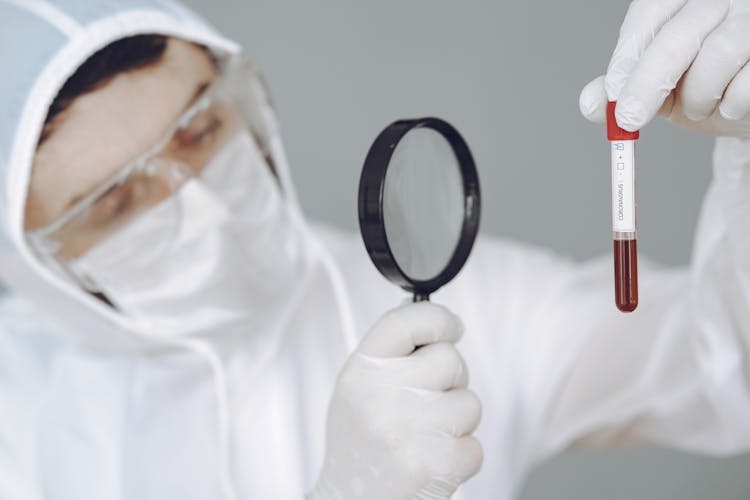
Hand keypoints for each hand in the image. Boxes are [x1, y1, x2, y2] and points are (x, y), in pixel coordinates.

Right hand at [307, 303, 482, 499]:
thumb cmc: (359, 444)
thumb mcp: (357, 390)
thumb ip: (389, 355)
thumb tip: (432, 319)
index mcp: (360, 372)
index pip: (405, 321)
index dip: (438, 318)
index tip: (451, 327)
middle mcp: (380, 397)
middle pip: (451, 360)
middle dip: (451, 380)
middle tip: (426, 403)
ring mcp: (407, 431)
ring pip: (469, 404)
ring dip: (457, 422)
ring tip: (425, 437)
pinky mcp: (432, 465)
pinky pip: (475, 446)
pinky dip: (461, 456)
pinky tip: (432, 461)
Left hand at [579, 0, 749, 138]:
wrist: (749, 105)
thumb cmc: (703, 88)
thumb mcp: (657, 90)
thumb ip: (622, 93)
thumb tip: (590, 103)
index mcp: (683, 3)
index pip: (650, 11)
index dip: (628, 53)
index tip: (614, 94)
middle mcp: (721, 1)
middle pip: (678, 35)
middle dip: (647, 83)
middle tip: (629, 119)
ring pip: (720, 52)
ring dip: (699, 95)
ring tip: (697, 108)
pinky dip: (733, 103)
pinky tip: (730, 106)